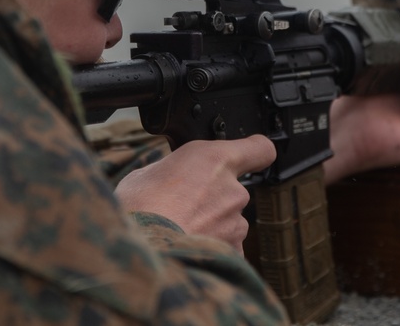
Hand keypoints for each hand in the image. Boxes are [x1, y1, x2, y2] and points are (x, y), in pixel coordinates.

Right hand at [114, 135, 275, 251]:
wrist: (142, 251)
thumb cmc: (138, 210)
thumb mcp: (148, 173)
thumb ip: (175, 170)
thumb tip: (172, 176)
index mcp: (215, 160)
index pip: (260, 149)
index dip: (255, 153)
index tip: (250, 157)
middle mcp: (232, 189)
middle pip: (234, 190)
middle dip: (214, 198)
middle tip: (183, 206)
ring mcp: (235, 222)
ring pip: (230, 220)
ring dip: (212, 224)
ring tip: (180, 230)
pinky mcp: (233, 250)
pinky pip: (228, 246)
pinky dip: (213, 248)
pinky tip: (188, 247)